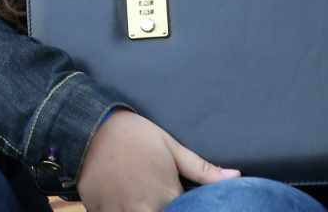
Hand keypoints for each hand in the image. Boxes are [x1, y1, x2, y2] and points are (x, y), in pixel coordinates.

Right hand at [77, 111, 239, 211]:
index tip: (176, 200)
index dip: (182, 209)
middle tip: (156, 199)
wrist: (90, 125)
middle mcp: (142, 208)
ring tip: (139, 200)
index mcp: (165, 195)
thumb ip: (202, 169)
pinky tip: (120, 204)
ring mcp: (118, 211)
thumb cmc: (135, 135)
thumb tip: (236, 177)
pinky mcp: (97, 210)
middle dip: (158, 210)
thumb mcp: (171, 147)